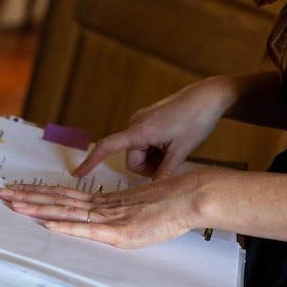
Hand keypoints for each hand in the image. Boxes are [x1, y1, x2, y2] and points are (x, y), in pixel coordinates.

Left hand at [0, 172, 202, 248]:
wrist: (192, 197)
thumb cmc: (170, 204)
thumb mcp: (137, 210)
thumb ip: (118, 216)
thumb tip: (102, 221)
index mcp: (103, 202)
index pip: (64, 195)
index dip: (39, 192)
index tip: (18, 190)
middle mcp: (101, 207)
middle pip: (57, 199)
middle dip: (28, 197)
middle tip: (2, 193)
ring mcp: (109, 218)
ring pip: (65, 210)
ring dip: (38, 207)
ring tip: (14, 204)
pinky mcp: (119, 232)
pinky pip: (87, 229)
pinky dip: (66, 227)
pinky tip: (47, 224)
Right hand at [74, 77, 229, 178]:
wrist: (209, 96)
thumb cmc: (197, 118)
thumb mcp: (183, 150)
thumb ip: (165, 171)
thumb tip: (154, 190)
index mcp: (140, 131)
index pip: (107, 147)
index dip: (91, 161)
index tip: (77, 173)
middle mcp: (135, 124)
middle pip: (132, 159)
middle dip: (149, 167)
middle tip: (171, 162)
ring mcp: (141, 121)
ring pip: (139, 153)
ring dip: (154, 159)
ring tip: (175, 150)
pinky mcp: (148, 121)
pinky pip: (145, 143)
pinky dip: (156, 150)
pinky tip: (173, 143)